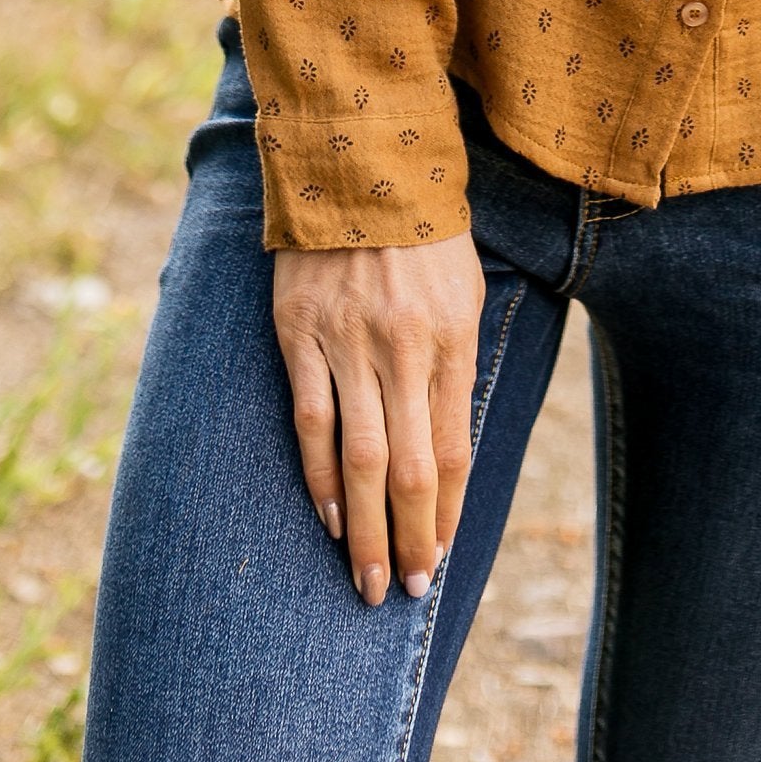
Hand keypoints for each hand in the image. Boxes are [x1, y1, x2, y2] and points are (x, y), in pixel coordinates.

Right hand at [271, 232, 486, 607]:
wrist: (359, 168)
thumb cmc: (423, 238)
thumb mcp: (462, 295)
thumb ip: (455, 369)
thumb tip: (446, 452)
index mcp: (450, 340)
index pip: (451, 452)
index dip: (444, 513)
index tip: (437, 558)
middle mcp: (402, 349)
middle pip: (408, 469)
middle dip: (408, 540)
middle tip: (404, 593)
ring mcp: (346, 344)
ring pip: (358, 459)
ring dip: (362, 528)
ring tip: (365, 578)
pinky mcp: (298, 335)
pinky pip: (311, 420)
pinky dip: (320, 476)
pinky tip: (329, 516)